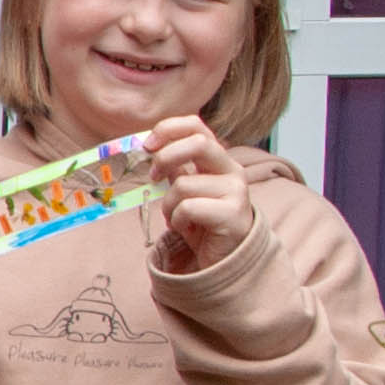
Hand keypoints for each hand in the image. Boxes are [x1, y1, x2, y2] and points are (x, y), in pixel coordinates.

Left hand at [143, 114, 250, 272]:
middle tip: (153, 177)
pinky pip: (188, 208)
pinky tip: (186, 228)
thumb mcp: (185, 191)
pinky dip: (177, 220)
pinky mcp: (233, 214)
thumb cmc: (202, 222)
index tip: (147, 144)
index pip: (197, 126)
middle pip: (198, 143)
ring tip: (178, 218)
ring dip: (169, 205)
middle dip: (166, 157)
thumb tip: (150, 148)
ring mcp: (236, 191)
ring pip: (183, 184)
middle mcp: (232, 170)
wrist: (224, 258)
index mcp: (218, 160)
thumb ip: (175, 168)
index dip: (169, 128)